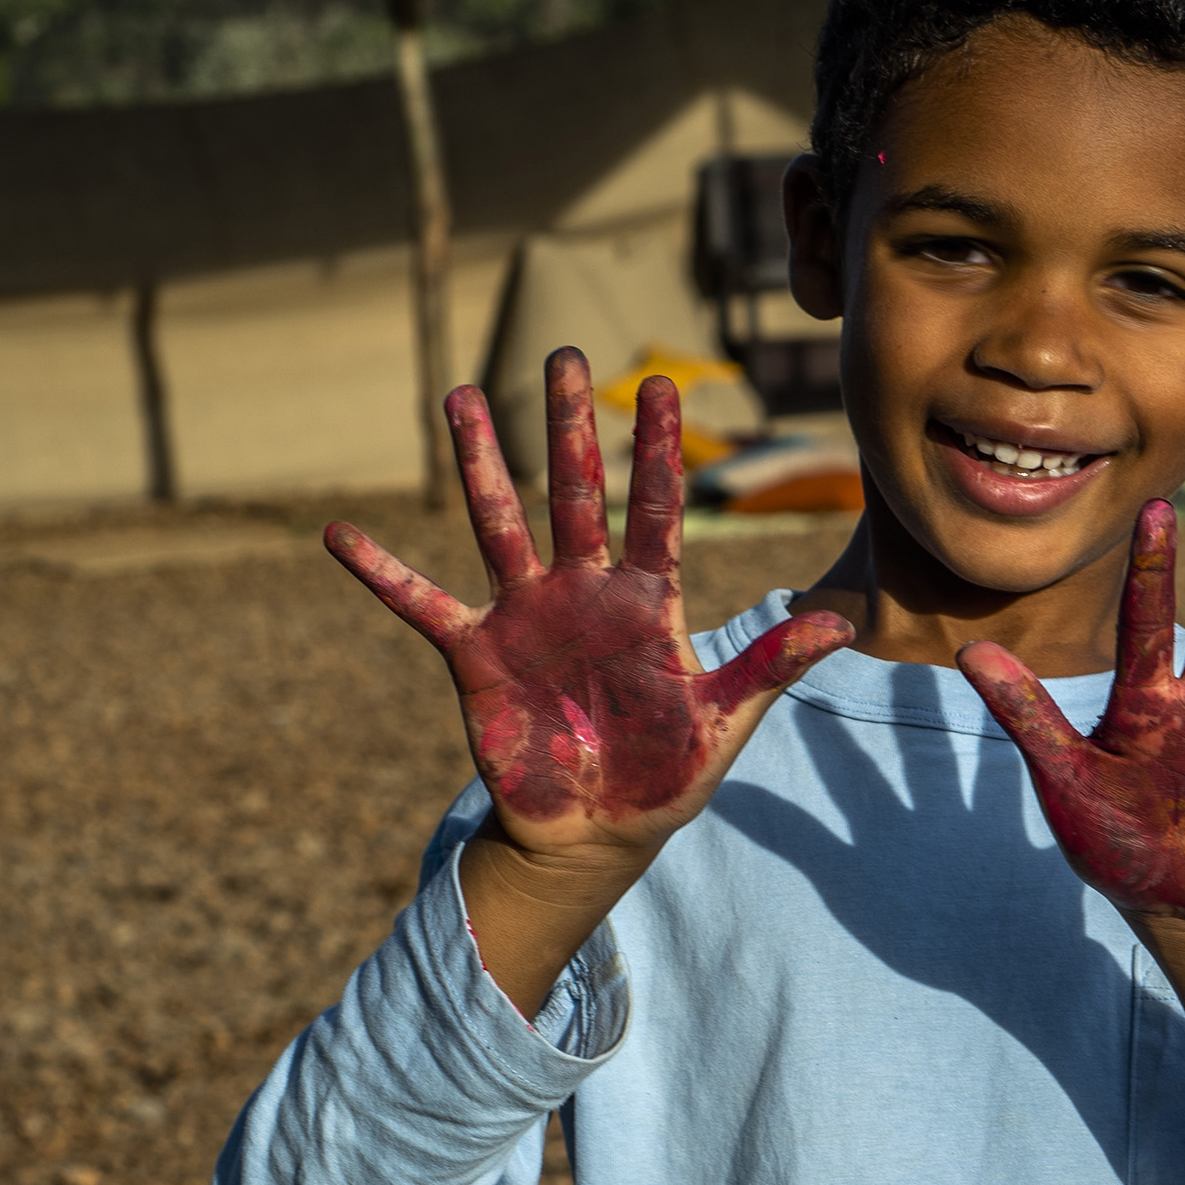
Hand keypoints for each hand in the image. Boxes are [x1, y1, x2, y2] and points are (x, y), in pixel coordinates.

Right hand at [325, 351, 849, 859]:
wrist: (599, 832)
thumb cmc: (667, 774)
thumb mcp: (726, 721)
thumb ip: (773, 665)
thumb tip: (845, 625)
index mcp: (647, 600)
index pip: (656, 508)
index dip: (657, 449)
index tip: (659, 384)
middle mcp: (583, 591)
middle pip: (575, 491)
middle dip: (569, 424)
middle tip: (562, 352)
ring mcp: (526, 616)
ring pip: (499, 523)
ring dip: (481, 462)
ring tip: (461, 394)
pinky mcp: (477, 654)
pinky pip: (421, 605)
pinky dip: (381, 572)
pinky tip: (339, 533)